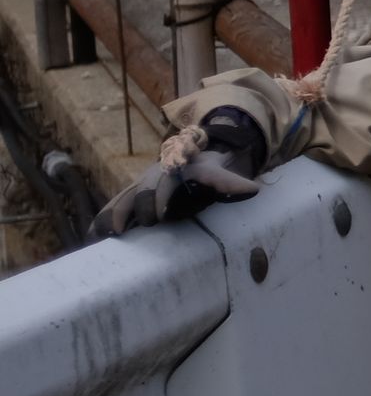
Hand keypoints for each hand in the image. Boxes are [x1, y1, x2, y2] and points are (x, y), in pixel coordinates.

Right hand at [94, 109, 265, 238]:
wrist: (192, 158)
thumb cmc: (208, 171)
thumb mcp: (220, 174)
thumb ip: (231, 184)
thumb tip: (253, 190)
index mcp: (177, 169)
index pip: (169, 181)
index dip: (160, 196)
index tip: (158, 215)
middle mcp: (156, 175)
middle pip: (145, 188)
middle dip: (143, 205)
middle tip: (147, 223)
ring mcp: (140, 185)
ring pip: (124, 198)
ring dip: (115, 215)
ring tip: (109, 234)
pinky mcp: (130, 196)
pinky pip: (114, 207)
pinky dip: (104, 219)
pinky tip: (93, 237)